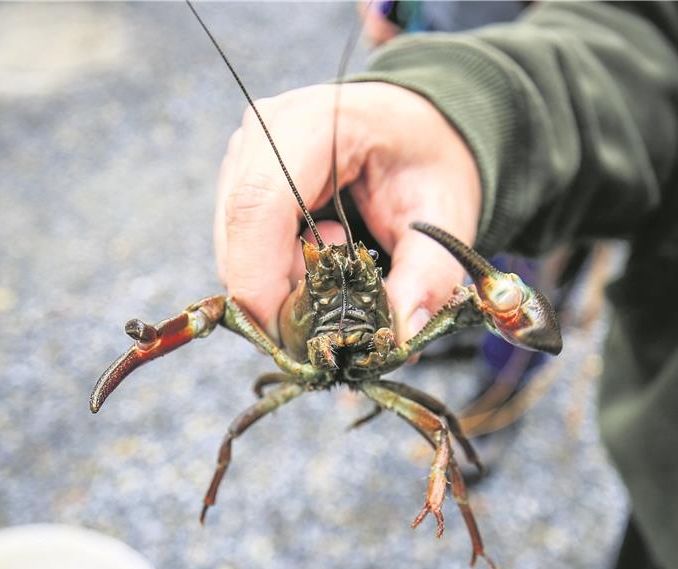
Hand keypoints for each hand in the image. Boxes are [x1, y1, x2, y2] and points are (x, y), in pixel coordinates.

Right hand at [213, 82, 481, 342]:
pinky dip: (275, 270)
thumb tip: (402, 334)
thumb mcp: (445, 213)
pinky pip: (238, 247)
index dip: (262, 279)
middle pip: (237, 236)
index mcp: (310, 123)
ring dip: (280, 280)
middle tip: (338, 299)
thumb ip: (428, 274)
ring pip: (233, 249)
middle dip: (278, 292)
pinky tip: (319, 250)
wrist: (414, 126)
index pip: (258, 206)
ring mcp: (241, 155)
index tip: (293, 336)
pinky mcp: (236, 180)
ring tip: (340, 254)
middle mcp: (261, 132)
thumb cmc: (427, 158)